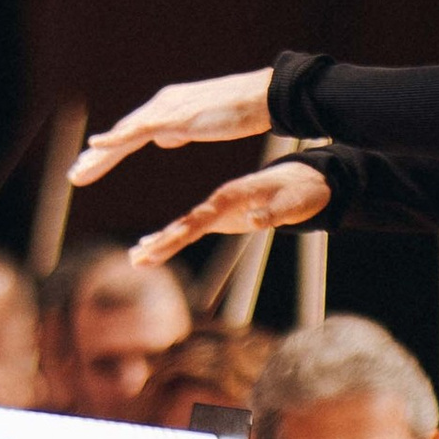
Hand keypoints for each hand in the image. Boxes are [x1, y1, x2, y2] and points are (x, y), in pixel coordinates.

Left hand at [69, 68, 276, 189]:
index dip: (110, 153)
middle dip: (97, 157)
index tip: (91, 169)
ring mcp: (167, 108)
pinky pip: (138, 128)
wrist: (262, 97)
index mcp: (168, 109)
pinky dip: (114, 138)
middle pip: (122, 134)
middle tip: (74, 175)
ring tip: (78, 173)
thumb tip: (163, 138)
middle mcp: (162, 104)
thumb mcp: (202, 125)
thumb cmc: (240, 112)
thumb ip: (180, 130)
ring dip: (99, 155)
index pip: (132, 133)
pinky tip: (95, 146)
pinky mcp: (176, 115)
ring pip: (124, 133)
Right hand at [129, 158, 330, 271]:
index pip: (199, 220)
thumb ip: (270, 213)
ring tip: (135, 258)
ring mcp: (217, 210)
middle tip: (136, 259)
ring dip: (159, 243)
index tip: (159, 246)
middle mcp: (218, 203)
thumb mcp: (290, 205)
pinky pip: (190, 230)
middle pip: (183, 225)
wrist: (304, 179)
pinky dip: (171, 239)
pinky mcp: (220, 217)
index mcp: (230, 198)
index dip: (179, 234)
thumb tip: (253, 219)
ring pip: (182, 228)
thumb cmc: (299, 193)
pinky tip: (153, 246)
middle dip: (159, 243)